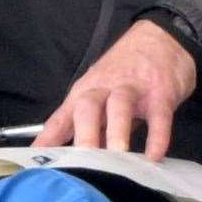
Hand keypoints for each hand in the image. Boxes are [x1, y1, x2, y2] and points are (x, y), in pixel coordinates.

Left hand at [34, 20, 195, 158]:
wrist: (162, 38)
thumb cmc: (127, 72)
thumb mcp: (104, 96)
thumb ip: (93, 127)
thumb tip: (80, 162)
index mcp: (85, 92)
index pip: (62, 117)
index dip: (49, 138)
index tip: (39, 159)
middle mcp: (104, 89)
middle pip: (87, 108)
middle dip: (84, 134)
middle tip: (83, 162)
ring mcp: (133, 89)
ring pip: (119, 106)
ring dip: (117, 130)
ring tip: (118, 155)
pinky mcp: (161, 93)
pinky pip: (158, 115)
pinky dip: (157, 135)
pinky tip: (155, 155)